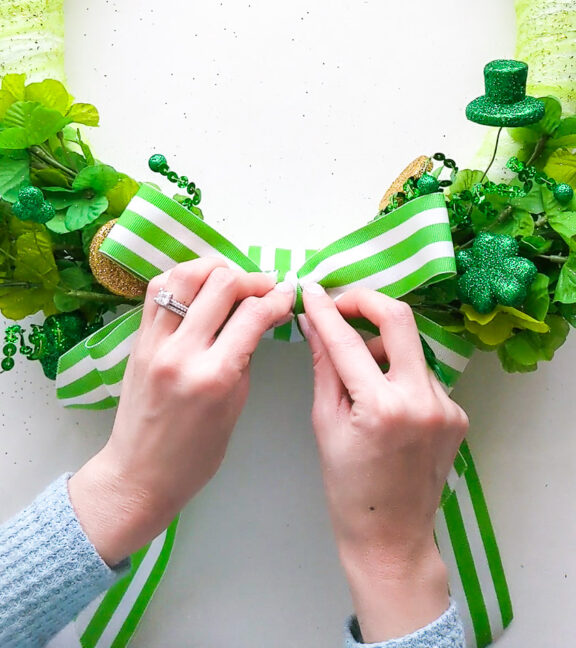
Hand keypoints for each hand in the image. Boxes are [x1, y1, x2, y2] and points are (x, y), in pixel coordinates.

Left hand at [69, 258, 293, 565]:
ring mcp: (155, 342)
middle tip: (264, 288)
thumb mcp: (235, 405)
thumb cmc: (196, 455)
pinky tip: (199, 286)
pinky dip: (182, 278)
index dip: (277, 298)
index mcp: (214, 376)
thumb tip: (259, 317)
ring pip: (184, 275)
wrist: (140, 475)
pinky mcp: (138, 339)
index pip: (253, 315)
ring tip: (231, 279)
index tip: (287, 295)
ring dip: (214, 268)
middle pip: (221, 283)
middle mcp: (181, 352)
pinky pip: (158, 290)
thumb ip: (245, 355)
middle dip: (251, 278)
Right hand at [301, 284, 467, 642]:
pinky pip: (422, 375)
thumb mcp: (325, 423)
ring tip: (358, 372)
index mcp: (383, 407)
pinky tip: (384, 401)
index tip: (312, 292)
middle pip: (399, 318)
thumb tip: (314, 322)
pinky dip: (399, 375)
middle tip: (341, 304)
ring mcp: (446, 406)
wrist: (391, 538)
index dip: (327, 311)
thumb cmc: (348, 489)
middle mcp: (422, 401)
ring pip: (410, 348)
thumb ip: (325, 365)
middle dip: (366, 301)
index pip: (348, 340)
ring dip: (382, 346)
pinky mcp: (456, 413)